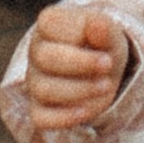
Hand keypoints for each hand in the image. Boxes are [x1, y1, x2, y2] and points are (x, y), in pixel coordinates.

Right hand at [19, 1, 132, 132]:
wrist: (103, 70)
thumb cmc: (101, 45)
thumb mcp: (109, 33)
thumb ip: (103, 28)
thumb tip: (97, 24)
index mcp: (47, 25)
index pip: (50, 24)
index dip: (79, 35)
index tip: (104, 43)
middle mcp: (36, 53)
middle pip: (45, 58)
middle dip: (81, 63)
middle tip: (108, 65)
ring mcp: (35, 82)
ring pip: (44, 89)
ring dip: (79, 90)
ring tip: (106, 86)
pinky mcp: (40, 108)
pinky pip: (41, 118)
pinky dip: (63, 118)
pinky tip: (86, 112)